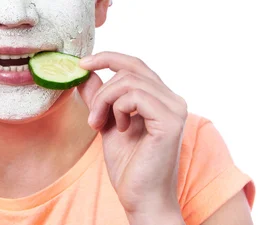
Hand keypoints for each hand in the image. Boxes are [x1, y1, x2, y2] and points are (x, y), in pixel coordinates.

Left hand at [77, 52, 187, 221]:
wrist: (141, 198)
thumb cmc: (128, 165)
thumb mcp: (106, 122)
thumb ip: (99, 97)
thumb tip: (84, 72)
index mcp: (161, 98)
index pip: (134, 64)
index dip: (108, 58)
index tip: (82, 64)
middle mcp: (172, 99)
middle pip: (130, 69)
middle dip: (102, 89)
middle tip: (92, 117)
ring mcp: (175, 108)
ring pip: (128, 81)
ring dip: (105, 101)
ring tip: (100, 125)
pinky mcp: (171, 120)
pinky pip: (135, 96)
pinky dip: (118, 109)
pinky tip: (120, 130)